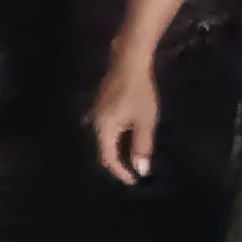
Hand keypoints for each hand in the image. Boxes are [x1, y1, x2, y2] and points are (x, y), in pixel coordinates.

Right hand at [91, 59, 160, 184]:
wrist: (129, 61)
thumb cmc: (139, 92)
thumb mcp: (145, 121)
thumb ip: (142, 146)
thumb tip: (140, 169)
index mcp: (105, 129)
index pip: (108, 158)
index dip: (121, 172)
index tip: (134, 181)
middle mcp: (96, 122)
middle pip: (103, 149)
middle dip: (118, 163)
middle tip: (133, 171)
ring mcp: (97, 111)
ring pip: (105, 138)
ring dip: (117, 150)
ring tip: (132, 157)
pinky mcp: (102, 102)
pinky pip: (107, 128)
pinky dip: (117, 138)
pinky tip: (128, 136)